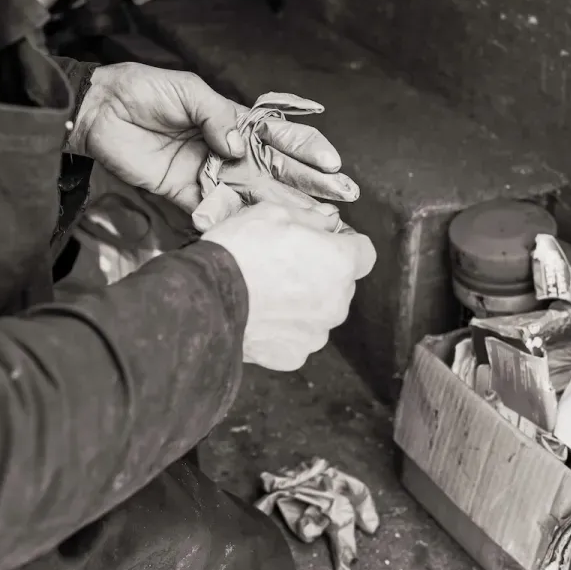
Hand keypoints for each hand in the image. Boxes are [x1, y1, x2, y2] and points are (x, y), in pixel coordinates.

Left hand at [68, 63, 357, 212]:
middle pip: (277, 170)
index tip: (332, 162)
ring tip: (315, 224)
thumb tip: (236, 146)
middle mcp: (229, 151)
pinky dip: (233, 221)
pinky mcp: (185, 195)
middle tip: (342, 199)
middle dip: (310, 183)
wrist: (100, 112)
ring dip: (284, 209)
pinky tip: (259, 232)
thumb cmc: (144, 91)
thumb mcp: (186, 91)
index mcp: (235, 121)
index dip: (307, 149)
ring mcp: (209, 175)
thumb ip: (215, 116)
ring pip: (254, 195)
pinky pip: (214, 211)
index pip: (280, 136)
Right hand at [202, 203, 376, 371]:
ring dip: (304, 303)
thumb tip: (328, 220)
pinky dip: (284, 329)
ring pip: (319, 313)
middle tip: (285, 264)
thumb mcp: (273, 213)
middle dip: (321, 274)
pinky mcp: (294, 356)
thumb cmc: (240, 251)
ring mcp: (316, 333)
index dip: (344, 243)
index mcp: (340, 263)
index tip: (323, 240)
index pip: (364, 252)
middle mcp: (338, 302)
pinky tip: (260, 316)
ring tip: (267, 293)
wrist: (206, 301)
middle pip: (341, 284)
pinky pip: (297, 338)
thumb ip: (310, 217)